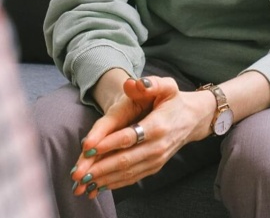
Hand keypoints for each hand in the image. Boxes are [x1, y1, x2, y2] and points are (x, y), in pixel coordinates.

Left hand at [71, 76, 213, 198]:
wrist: (192, 119)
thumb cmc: (174, 100)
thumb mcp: (167, 86)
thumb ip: (152, 83)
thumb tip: (133, 83)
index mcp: (159, 125)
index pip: (130, 136)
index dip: (108, 143)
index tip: (88, 148)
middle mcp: (158, 146)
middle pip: (125, 159)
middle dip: (99, 168)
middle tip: (77, 174)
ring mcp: (156, 160)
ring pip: (127, 172)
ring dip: (103, 179)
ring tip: (81, 183)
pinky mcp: (154, 167)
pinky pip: (132, 178)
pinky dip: (114, 183)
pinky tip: (97, 186)